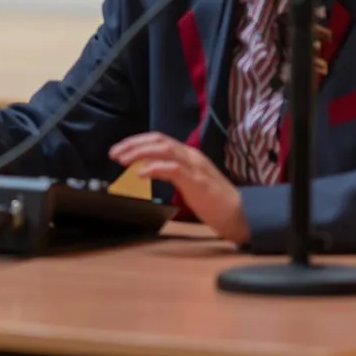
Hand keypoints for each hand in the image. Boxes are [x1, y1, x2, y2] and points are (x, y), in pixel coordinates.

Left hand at [108, 133, 248, 244]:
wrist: (242, 215)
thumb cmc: (215, 203)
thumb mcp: (190, 183)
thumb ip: (172, 173)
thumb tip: (147, 171)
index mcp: (189, 156)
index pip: (160, 140)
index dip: (137, 142)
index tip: (119, 150)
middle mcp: (191, 156)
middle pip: (158, 140)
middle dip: (133, 144)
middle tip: (114, 153)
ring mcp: (195, 167)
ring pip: (164, 150)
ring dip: (139, 152)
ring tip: (123, 160)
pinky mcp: (197, 182)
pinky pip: (172, 169)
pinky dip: (154, 168)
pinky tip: (140, 174)